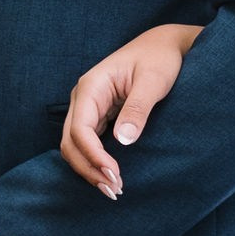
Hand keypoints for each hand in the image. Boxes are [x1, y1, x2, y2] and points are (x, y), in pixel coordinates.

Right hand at [60, 24, 201, 197]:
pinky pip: (87, 142)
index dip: (93, 156)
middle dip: (88, 168)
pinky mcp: (98, 114)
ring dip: (89, 168)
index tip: (114, 175)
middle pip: (70, 142)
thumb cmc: (160, 58)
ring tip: (113, 188)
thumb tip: (123, 141)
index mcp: (91, 86)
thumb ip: (138, 109)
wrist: (164, 45)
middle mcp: (83, 97)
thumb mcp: (153, 81)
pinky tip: (110, 175)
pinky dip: (95, 161)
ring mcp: (88, 107)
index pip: (80, 129)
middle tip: (114, 190)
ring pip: (75, 145)